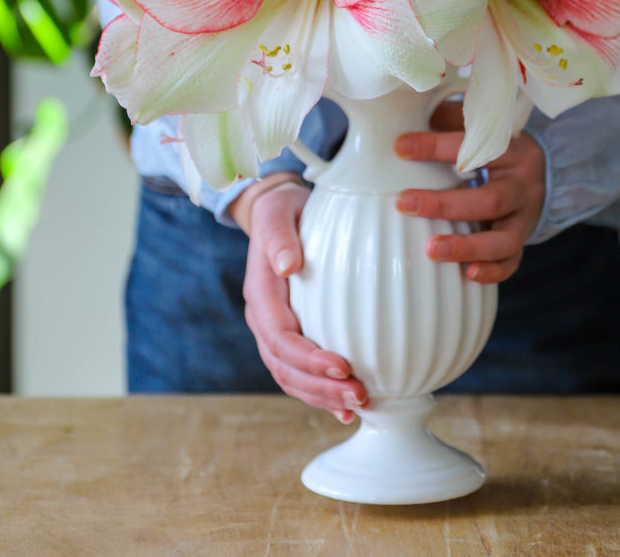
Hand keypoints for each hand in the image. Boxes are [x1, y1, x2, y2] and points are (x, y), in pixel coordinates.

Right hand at [229, 178, 368, 423]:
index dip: (309, 359)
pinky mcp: (292, 333)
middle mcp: (263, 319)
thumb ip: (281, 236)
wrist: (279, 212)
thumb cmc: (283, 210)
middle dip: (320, 388)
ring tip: (358, 405)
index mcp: (261, 294)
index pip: (281, 338)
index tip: (343, 366)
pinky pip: (301, 373)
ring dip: (323, 396)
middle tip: (359, 396)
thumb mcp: (278, 213)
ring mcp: (275, 330)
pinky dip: (321, 393)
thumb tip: (290, 264)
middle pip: (285, 368)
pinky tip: (345, 408)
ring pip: (292, 377)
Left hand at [394, 101, 544, 283]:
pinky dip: (492, 271)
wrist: (538, 170)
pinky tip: (467, 274)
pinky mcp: (522, 240)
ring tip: (431, 250)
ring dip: (466, 246)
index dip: (436, 147)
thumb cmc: (493, 146)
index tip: (400, 147)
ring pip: (504, 239)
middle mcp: (523, 185)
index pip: (474, 147)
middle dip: (444, 204)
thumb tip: (401, 116)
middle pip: (489, 199)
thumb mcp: (479, 127)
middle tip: (404, 203)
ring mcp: (525, 217)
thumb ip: (447, 121)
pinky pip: (512, 261)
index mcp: (512, 149)